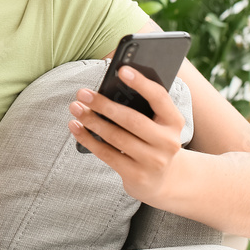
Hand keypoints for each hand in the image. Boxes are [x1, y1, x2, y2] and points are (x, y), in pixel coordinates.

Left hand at [68, 66, 184, 204]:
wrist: (163, 180)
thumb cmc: (153, 140)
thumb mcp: (157, 123)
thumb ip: (142, 106)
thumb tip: (109, 86)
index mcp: (174, 121)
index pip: (159, 98)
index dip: (141, 83)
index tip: (122, 70)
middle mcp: (168, 142)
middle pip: (131, 119)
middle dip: (104, 105)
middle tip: (83, 93)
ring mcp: (153, 161)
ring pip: (116, 137)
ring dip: (92, 121)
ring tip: (75, 108)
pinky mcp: (136, 175)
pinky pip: (107, 154)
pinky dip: (88, 139)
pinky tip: (76, 127)